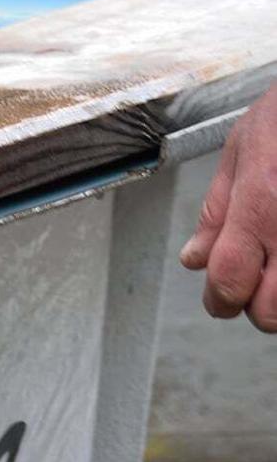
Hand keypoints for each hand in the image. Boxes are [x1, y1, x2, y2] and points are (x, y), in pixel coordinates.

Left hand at [181, 84, 276, 329]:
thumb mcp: (240, 149)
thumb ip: (215, 210)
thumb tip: (194, 259)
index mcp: (260, 203)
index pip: (230, 278)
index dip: (218, 299)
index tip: (217, 300)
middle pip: (270, 312)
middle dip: (255, 306)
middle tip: (253, 281)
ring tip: (275, 262)